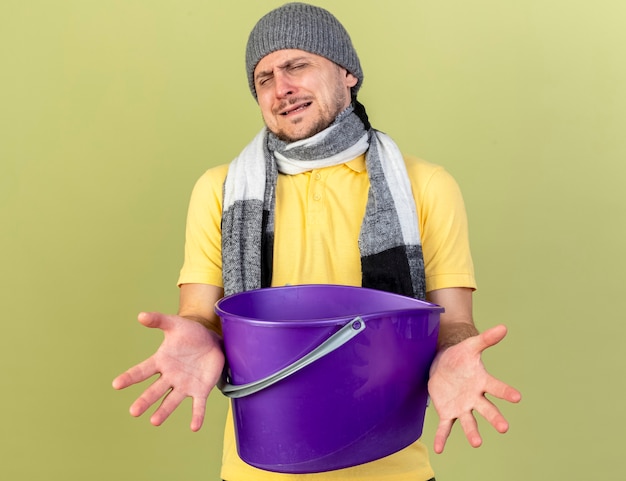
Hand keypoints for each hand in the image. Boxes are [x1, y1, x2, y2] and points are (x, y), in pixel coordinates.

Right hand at [112, 312, 224, 430]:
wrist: (212, 339)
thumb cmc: (190, 333)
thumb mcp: (175, 324)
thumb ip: (158, 320)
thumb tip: (140, 315)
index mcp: (161, 361)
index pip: (142, 370)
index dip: (130, 377)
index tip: (116, 384)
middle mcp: (170, 376)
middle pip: (155, 390)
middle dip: (145, 400)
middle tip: (133, 412)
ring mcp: (184, 385)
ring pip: (172, 400)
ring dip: (164, 411)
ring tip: (154, 421)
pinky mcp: (200, 390)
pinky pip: (198, 405)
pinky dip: (197, 416)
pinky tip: (194, 427)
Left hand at [427, 324, 521, 452]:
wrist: (443, 364)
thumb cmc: (460, 356)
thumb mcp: (471, 346)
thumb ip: (486, 339)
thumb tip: (503, 327)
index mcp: (482, 381)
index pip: (497, 387)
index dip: (506, 392)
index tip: (517, 397)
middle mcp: (475, 398)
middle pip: (487, 409)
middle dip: (495, 418)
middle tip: (504, 428)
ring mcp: (462, 407)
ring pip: (469, 421)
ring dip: (472, 432)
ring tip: (477, 443)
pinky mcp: (448, 412)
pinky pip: (445, 427)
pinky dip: (442, 437)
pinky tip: (439, 449)